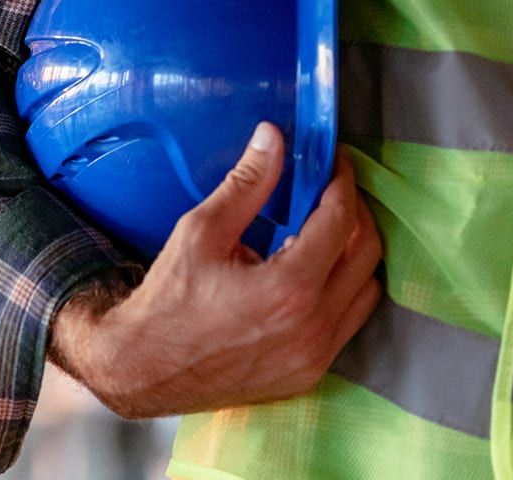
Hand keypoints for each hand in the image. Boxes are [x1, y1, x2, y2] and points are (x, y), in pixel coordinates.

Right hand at [48, 122, 382, 418]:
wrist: (145, 369)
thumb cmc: (168, 301)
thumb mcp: (201, 231)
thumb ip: (246, 183)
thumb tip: (273, 138)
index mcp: (289, 288)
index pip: (340, 219)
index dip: (341, 181)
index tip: (333, 161)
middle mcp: (313, 326)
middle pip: (366, 252)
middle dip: (354, 211)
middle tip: (330, 189)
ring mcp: (316, 356)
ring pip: (367, 289)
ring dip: (353, 252)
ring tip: (322, 229)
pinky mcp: (310, 374)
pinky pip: (348, 322)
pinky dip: (342, 288)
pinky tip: (309, 272)